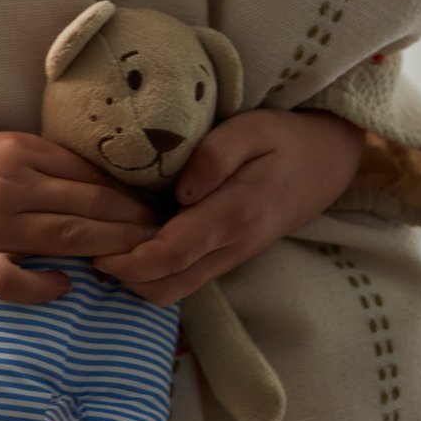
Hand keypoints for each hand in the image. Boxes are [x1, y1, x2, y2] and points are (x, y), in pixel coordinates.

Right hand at [0, 118, 159, 305]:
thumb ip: (44, 165)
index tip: (164, 215)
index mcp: (22, 151)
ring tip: (140, 266)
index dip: (133, 199)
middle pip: (90, 209)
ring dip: (109, 252)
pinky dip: (41, 285)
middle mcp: (10, 183)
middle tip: (169, 245)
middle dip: (136, 228)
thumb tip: (101, 189)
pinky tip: (64, 289)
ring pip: (65, 238)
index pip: (94, 178)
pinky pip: (10, 278)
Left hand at [89, 108, 365, 305]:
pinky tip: (136, 246)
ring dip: (140, 280)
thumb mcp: (250, 130)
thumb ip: (214, 156)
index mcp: (233, 215)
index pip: (171, 255)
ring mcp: (233, 256)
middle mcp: (232, 246)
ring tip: (109, 248)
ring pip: (178, 290)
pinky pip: (188, 279)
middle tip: (93, 248)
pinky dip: (157, 274)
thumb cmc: (284, 139)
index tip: (97, 250)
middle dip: (126, 279)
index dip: (130, 261)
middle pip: (168, 286)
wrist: (328, 162)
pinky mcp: (231, 256)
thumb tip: (182, 190)